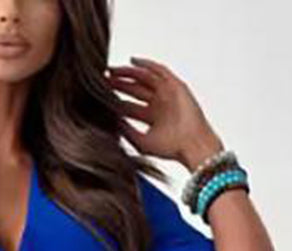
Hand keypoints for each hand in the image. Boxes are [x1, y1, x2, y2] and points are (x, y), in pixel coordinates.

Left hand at [107, 55, 222, 170]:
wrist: (192, 145)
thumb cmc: (171, 148)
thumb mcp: (141, 142)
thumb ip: (126, 132)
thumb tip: (110, 122)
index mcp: (151, 118)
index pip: (130, 106)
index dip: (115, 101)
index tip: (99, 97)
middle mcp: (159, 104)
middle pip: (135, 90)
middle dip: (119, 84)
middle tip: (103, 80)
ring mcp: (167, 94)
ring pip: (145, 78)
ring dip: (129, 73)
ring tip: (113, 70)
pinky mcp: (176, 86)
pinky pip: (159, 70)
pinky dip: (147, 64)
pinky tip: (133, 61)